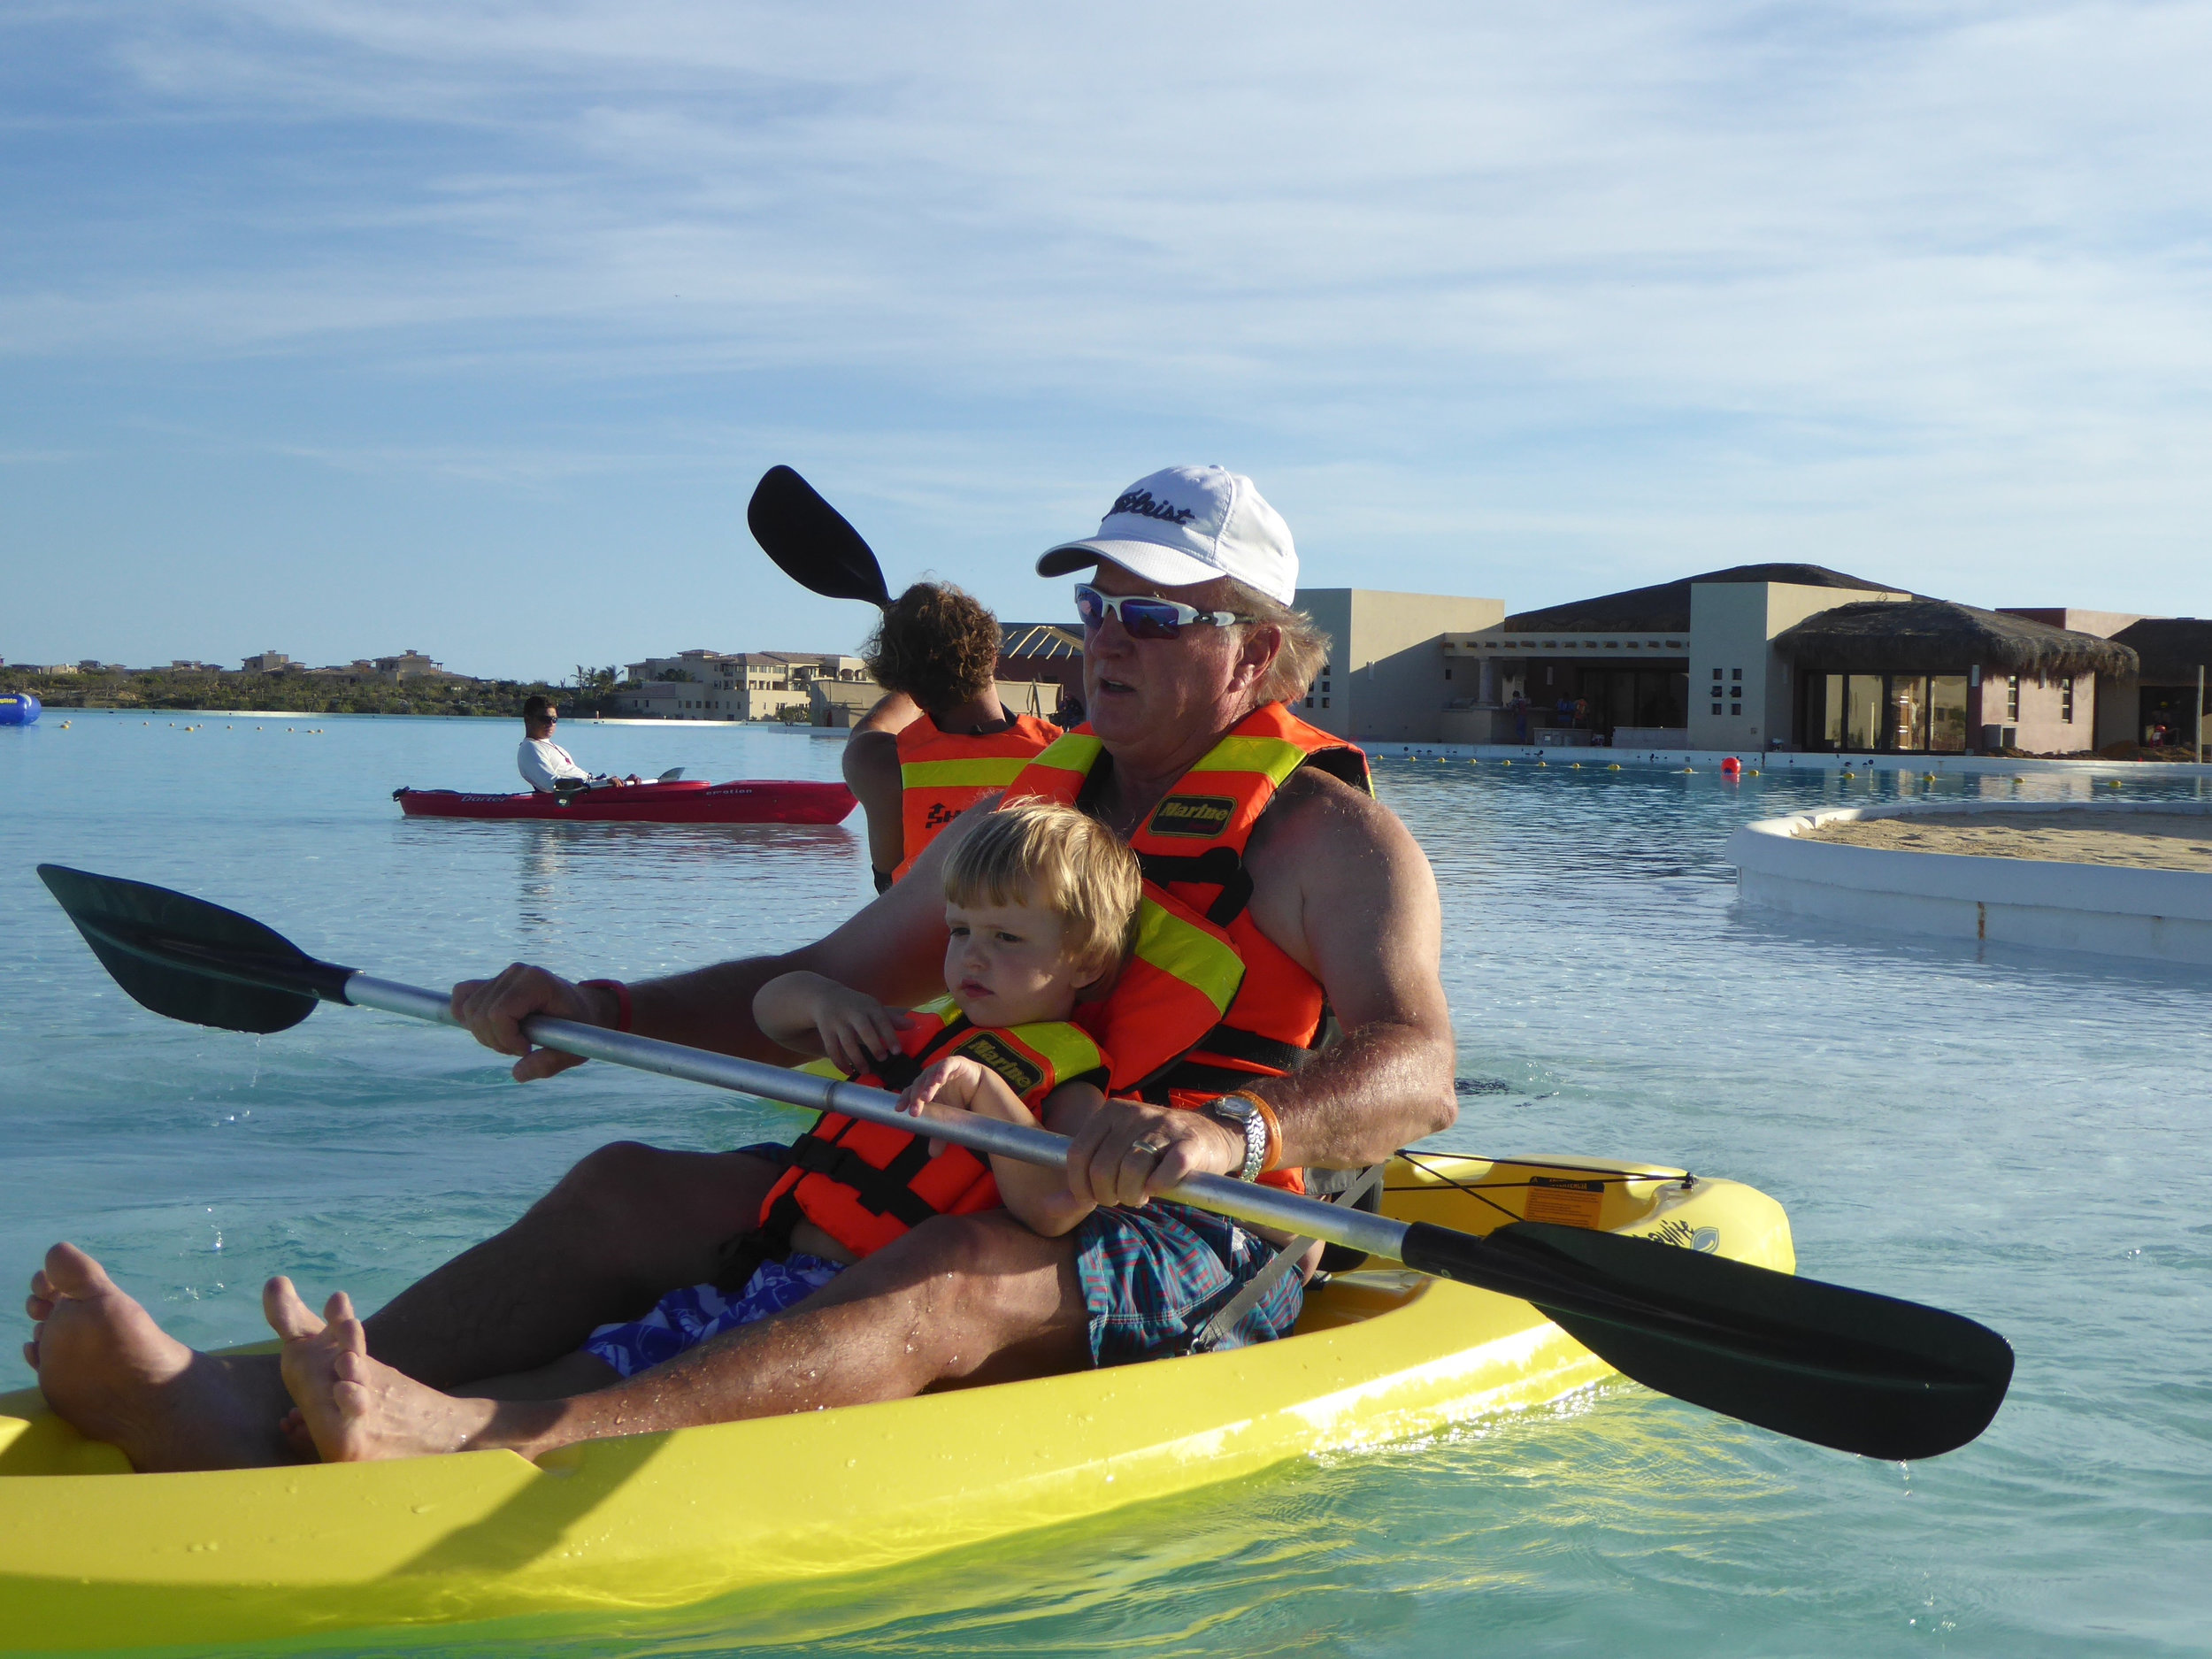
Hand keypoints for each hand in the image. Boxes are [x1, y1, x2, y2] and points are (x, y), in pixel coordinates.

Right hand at [449, 964, 611, 1081]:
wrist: (584, 1008)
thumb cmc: (581, 1027)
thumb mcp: (574, 1051)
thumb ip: (548, 1063)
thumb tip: (517, 1074)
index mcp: (536, 981)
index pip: (499, 1013)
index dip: (506, 1039)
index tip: (527, 1049)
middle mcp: (516, 973)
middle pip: (480, 1014)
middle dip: (496, 1041)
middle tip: (521, 1048)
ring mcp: (502, 975)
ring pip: (468, 1010)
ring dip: (485, 1035)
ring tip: (511, 1040)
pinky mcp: (492, 982)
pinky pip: (462, 996)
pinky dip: (467, 1018)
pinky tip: (489, 1030)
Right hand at [809, 982, 912, 1075]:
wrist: (825, 997)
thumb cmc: (856, 1005)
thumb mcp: (873, 1007)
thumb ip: (891, 1019)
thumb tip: (913, 1025)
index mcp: (869, 1007)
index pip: (882, 1020)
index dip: (890, 1036)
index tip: (897, 1051)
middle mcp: (853, 1013)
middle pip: (864, 1030)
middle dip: (874, 1045)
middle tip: (883, 1059)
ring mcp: (838, 1022)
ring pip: (847, 1043)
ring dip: (857, 1059)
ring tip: (866, 1070)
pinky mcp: (826, 1031)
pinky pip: (832, 1049)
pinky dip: (840, 1063)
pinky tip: (848, 1071)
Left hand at [898, 1056, 1032, 1151]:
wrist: (982, 1089)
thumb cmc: (960, 1102)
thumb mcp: (950, 1119)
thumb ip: (941, 1133)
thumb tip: (933, 1154)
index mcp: (925, 1089)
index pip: (911, 1093)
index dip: (905, 1099)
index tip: (899, 1110)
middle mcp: (931, 1078)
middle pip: (919, 1085)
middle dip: (915, 1098)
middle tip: (915, 1111)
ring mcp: (942, 1069)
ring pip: (930, 1074)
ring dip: (927, 1085)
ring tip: (926, 1098)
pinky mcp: (956, 1062)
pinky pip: (947, 1065)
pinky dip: (942, 1071)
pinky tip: (939, 1079)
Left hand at [1063, 1098, 1244, 1208]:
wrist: (1210, 1135)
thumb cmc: (1156, 1148)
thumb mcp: (1119, 1147)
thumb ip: (1090, 1170)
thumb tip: (1055, 1205)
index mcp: (1111, 1112)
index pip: (1078, 1153)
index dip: (1079, 1185)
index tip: (1091, 1199)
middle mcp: (1134, 1114)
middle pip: (1103, 1167)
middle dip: (1107, 1194)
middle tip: (1120, 1198)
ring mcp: (1163, 1127)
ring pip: (1132, 1170)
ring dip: (1132, 1194)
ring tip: (1139, 1196)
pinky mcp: (1189, 1143)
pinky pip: (1166, 1171)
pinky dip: (1159, 1186)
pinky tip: (1158, 1187)